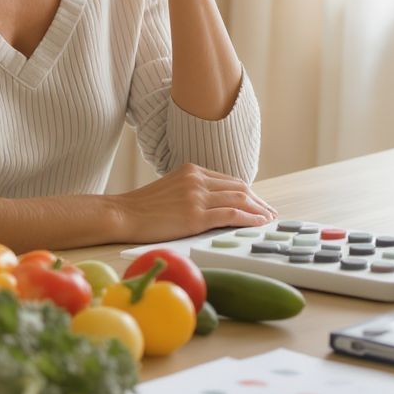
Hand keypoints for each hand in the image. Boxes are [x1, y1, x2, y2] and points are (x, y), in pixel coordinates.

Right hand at [114, 164, 276, 242]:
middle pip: (239, 187)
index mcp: (192, 170)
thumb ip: (192, 190)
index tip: (259, 203)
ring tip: (269, 219)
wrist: (122, 214)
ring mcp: (196, 196)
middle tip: (271, 213)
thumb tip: (214, 204)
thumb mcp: (171, 189)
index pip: (229, 180)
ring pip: (239, 199)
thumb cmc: (143, 208)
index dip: (248, 192)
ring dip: (259, 210)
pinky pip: (231, 214)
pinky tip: (258, 223)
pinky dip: (249, 218)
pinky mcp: (195, 215)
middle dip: (258, 201)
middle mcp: (197, 179)